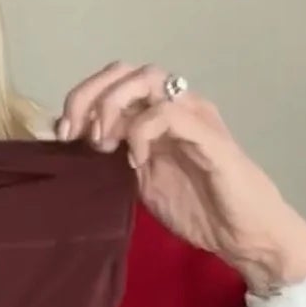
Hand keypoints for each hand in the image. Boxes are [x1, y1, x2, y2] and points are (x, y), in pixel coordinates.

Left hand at [59, 63, 305, 294]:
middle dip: (89, 95)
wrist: (244, 236)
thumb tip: (68, 142)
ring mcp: (194, 116)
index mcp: (155, 113)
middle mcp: (175, 104)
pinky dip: (142, 130)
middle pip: (124, 70)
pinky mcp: (209, 135)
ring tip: (103, 143)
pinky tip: (135, 159)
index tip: (61, 134)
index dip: (81, 98)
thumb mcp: (138, 180)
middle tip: (75, 133)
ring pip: (148, 79)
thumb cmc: (196, 209)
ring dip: (113, 106)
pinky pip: (169, 113)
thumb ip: (111, 156)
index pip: (113, 80)